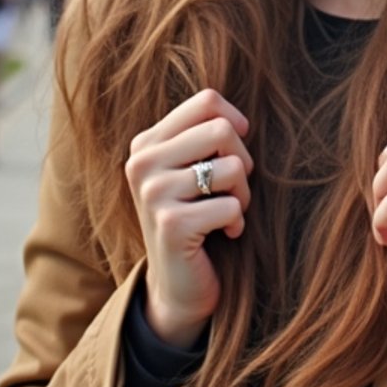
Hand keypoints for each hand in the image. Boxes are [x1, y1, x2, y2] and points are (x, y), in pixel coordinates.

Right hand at [124, 88, 252, 348]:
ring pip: (233, 168)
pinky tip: (221, 235)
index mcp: (146, 143)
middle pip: (223, 130)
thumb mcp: (192, 170)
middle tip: (232, 190)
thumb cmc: (196, 218)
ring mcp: (153, 194)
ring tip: (226, 212)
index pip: (207, 101)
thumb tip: (241, 121)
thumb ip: (204, 136)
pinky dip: (237, 222)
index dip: (236, 123)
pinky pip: (232, 206)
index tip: (234, 152)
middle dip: (243, 163)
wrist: (177, 285)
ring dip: (243, 195)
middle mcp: (142, 163)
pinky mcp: (171, 225)